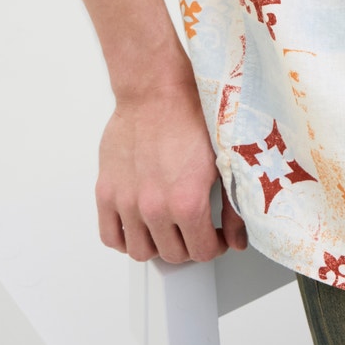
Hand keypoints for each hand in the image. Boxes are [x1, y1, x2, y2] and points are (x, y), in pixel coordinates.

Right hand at [94, 77, 246, 263]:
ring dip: (158, 246)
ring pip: (141, 251)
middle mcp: (154, 207)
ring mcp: (127, 202)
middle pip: (172, 255)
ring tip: (168, 229)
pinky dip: (125, 239)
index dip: (213, 246)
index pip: (201, 251)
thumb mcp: (224, 160)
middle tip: (195, 230)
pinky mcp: (106, 192)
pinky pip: (110, 236)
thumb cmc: (191, 115)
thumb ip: (234, 206)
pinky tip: (140, 226)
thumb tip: (238, 240)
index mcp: (187, 202)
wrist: (155, 90)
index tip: (214, 238)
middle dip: (189, 246)